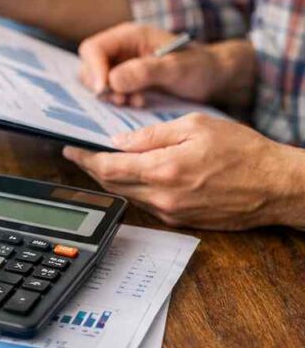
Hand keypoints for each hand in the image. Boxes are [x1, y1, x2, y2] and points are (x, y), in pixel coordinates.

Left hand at [63, 114, 304, 229]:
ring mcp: (171, 212)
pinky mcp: (181, 221)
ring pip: (127, 195)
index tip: (70, 149)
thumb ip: (151, 134)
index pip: (107, 167)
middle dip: (91, 168)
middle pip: (111, 184)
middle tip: (80, 153)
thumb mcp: (195, 126)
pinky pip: (146, 203)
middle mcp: (162, 197)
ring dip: (110, 179)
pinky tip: (133, 175)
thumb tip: (118, 141)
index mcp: (162, 170)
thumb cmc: (243, 151)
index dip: (83, 158)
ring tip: (100, 161)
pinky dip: (133, 188)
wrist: (277, 186)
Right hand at [77, 23, 223, 105]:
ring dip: (109, 94)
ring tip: (133, 101)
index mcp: (129, 35)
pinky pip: (108, 89)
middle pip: (89, 65)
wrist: (214, 76)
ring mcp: (121, 63)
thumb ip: (144, 72)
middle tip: (122, 100)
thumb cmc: (199, 66)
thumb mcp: (175, 68)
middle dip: (101, 85)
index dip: (93, 69)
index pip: (93, 49)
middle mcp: (120, 47)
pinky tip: (137, 102)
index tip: (104, 89)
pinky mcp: (125, 78)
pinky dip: (117, 98)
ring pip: (96, 79)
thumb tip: (111, 81)